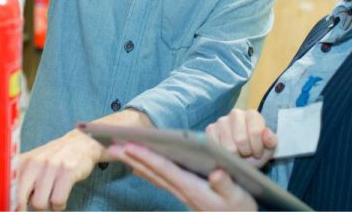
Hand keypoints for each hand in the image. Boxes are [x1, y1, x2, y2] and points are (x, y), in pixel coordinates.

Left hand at [17, 129, 103, 210]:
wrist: (81, 143)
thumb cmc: (55, 157)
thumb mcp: (34, 162)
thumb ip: (21, 178)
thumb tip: (12, 202)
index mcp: (24, 161)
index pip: (9, 188)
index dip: (13, 203)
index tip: (18, 209)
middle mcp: (35, 162)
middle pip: (21, 199)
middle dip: (28, 207)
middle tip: (38, 204)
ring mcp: (52, 166)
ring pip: (40, 203)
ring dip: (47, 206)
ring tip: (52, 198)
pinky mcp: (68, 172)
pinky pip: (58, 201)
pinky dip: (59, 206)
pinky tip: (61, 199)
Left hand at [109, 142, 256, 210]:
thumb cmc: (240, 209)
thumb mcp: (238, 197)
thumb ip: (226, 185)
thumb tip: (216, 173)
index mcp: (192, 189)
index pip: (164, 169)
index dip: (146, 157)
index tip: (129, 146)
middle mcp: (182, 190)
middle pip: (152, 171)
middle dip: (132, 158)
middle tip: (110, 146)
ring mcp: (181, 193)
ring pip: (153, 175)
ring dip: (134, 162)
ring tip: (118, 151)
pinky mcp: (184, 193)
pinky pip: (160, 179)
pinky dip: (146, 170)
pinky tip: (138, 166)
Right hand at [205, 109, 276, 167]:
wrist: (241, 158)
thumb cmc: (255, 151)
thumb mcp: (268, 149)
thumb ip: (271, 141)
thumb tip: (266, 133)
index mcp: (252, 115)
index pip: (255, 132)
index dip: (257, 148)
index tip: (257, 153)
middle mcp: (236, 113)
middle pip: (241, 139)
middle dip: (245, 152)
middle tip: (246, 154)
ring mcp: (221, 120)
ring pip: (228, 146)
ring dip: (234, 156)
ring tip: (238, 154)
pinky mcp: (210, 129)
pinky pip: (216, 146)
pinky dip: (222, 155)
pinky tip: (227, 153)